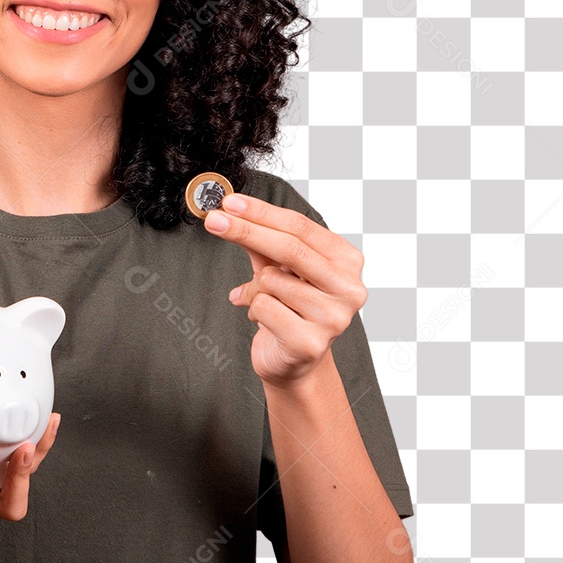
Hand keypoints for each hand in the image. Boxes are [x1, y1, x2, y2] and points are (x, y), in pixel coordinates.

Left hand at [205, 194, 367, 386]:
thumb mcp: (278, 266)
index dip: (262, 212)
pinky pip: (263, 307)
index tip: (229, 202)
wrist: (293, 360)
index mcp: (346, 261)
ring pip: (271, 280)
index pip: (300, 226)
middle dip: (246, 231)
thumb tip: (230, 212)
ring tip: (265, 303)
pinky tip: (265, 321)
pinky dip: (253, 309)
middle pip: (290, 248)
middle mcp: (349, 288)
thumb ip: (262, 241)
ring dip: (255, 288)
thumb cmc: (289, 307)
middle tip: (214, 220)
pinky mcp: (311, 343)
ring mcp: (334, 318)